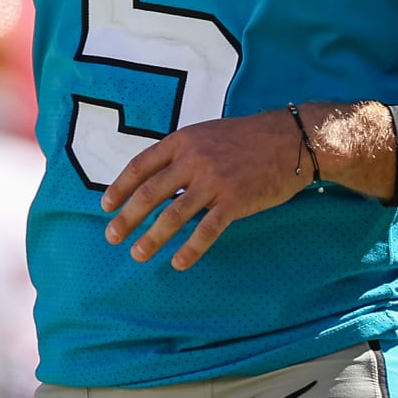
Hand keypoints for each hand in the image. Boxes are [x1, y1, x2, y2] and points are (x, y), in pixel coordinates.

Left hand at [100, 110, 308, 271]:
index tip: (106, 206)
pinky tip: (178, 262)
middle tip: (112, 237)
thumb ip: (181, 154)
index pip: (140, 166)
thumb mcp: (207, 134)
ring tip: (138, 254)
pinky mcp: (235, 201)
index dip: (119, 188)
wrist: (290, 139)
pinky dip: (190, 249)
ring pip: (174, 215)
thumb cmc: (247, 137)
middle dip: (127, 218)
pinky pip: (207, 230)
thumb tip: (155, 178)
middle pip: (150, 193)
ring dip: (152, 238)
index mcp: (183, 142)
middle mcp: (194, 160)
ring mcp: (214, 181)